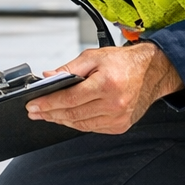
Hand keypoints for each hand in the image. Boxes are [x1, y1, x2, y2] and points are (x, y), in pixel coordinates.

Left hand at [25, 42, 184, 134]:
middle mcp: (114, 103)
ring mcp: (118, 117)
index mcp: (107, 84)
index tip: (33, 105)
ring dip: (61, 120)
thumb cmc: (124, 63)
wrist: (151, 71)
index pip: (69, 99)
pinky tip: (67, 117)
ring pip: (81, 124)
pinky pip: (92, 128)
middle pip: (73, 114)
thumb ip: (69, 68)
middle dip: (49, 113)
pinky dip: (78, 123)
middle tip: (35, 112)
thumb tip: (49, 76)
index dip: (48, 103)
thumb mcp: (94, 56)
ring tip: (47, 115)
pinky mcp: (121, 125)